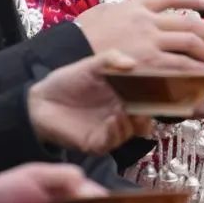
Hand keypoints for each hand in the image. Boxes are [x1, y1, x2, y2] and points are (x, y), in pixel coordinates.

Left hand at [29, 50, 153, 152]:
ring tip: (125, 111)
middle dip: (148, 116)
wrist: (42, 100)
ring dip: (130, 124)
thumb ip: (110, 59)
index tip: (160, 92)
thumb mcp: (90, 65)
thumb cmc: (68, 81)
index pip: (147, 102)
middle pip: (143, 121)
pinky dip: (115, 132)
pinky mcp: (95, 143)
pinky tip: (111, 119)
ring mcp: (108, 130)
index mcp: (123, 97)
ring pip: (130, 133)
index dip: (156, 100)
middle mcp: (119, 115)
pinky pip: (111, 142)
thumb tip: (132, 62)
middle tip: (147, 107)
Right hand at [76, 0, 203, 72]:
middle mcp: (147, 22)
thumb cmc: (79, 39)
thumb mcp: (101, 13)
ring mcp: (149, 43)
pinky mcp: (148, 66)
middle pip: (191, 24)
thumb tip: (129, 9)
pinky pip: (179, 67)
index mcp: (135, 6)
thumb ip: (120, 10)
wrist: (65, 57)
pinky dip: (196, 71)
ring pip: (190, 44)